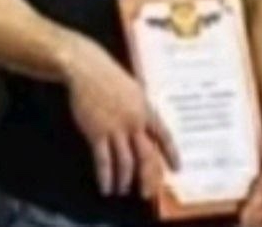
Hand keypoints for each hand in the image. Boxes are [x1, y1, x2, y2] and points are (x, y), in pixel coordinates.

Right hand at [63, 35, 178, 199]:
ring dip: (125, 180)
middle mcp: (134, 122)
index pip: (164, 136)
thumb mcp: (133, 88)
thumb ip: (141, 108)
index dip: (171, 154)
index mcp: (146, 110)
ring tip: (122, 190)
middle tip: (146, 193)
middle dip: (148, 178)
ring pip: (125, 163)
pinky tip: (106, 187)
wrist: (85, 67)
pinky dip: (106, 177)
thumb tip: (148, 127)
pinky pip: (104, 161)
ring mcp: (115, 128)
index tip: (177, 169)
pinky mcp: (96, 132)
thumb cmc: (107, 74)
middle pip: (146, 157)